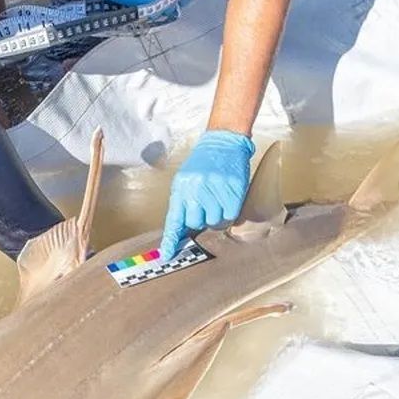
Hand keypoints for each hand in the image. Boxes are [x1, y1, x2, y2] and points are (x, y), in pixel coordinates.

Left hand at [159, 130, 254, 258]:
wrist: (222, 142)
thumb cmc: (203, 164)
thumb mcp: (186, 180)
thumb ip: (183, 202)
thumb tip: (182, 228)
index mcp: (181, 188)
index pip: (174, 219)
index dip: (170, 240)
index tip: (166, 256)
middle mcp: (196, 189)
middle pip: (197, 223)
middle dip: (202, 218)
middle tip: (206, 204)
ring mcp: (214, 189)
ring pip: (215, 221)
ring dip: (218, 214)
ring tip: (218, 197)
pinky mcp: (232, 189)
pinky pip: (231, 214)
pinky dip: (230, 210)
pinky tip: (228, 196)